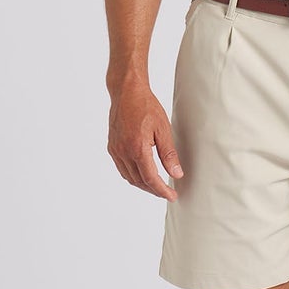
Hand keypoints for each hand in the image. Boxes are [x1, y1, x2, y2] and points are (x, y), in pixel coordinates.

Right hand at [107, 79, 183, 199]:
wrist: (126, 92)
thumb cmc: (146, 106)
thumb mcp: (163, 129)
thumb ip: (169, 154)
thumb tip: (176, 174)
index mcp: (137, 148)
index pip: (151, 179)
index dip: (162, 191)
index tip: (172, 196)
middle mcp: (123, 152)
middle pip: (139, 181)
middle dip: (154, 190)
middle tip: (167, 193)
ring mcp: (115, 150)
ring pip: (129, 177)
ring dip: (143, 185)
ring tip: (157, 186)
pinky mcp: (112, 147)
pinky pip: (122, 168)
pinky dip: (133, 176)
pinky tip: (142, 174)